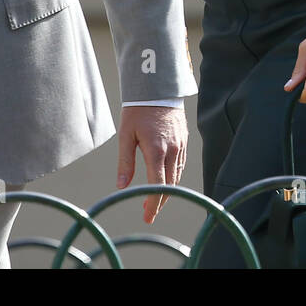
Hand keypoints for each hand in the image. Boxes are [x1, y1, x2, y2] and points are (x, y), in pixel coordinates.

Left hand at [116, 105, 187, 223]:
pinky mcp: (183, 140)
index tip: (147, 217)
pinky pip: (180, 164)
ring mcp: (180, 145)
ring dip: (167, 191)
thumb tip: (121, 186)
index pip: (157, 185)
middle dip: (159, 202)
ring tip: (154, 199)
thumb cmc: (137, 111)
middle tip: (148, 213)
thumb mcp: (126, 135)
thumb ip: (125, 162)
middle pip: (169, 185)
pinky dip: (173, 177)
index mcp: (156, 150)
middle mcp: (172, 150)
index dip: (153, 204)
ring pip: (176, 176)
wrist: (157, 88)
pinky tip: (165, 180)